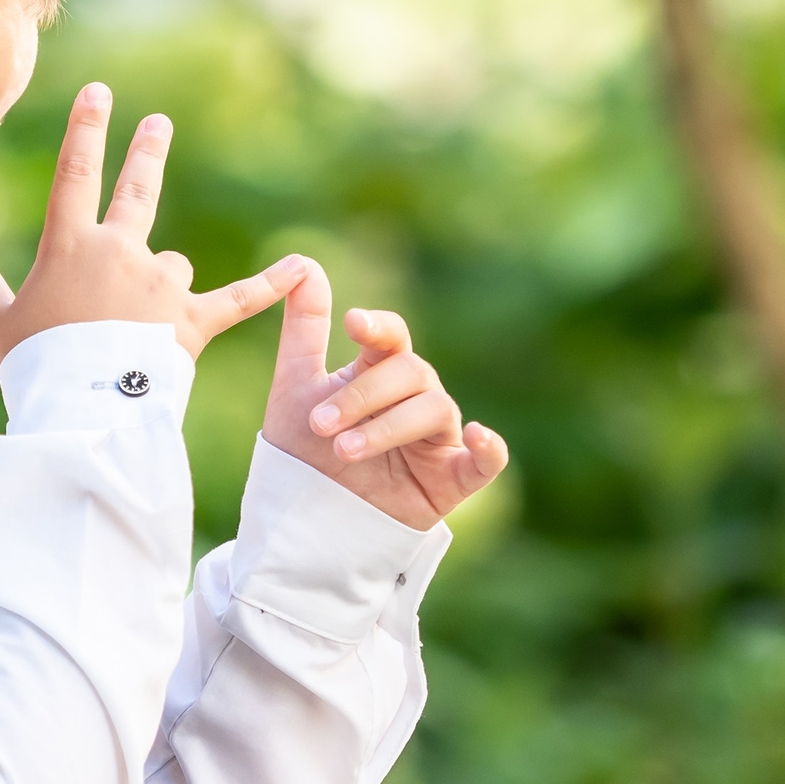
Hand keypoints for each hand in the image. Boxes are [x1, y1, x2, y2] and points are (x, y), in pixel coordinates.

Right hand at [0, 82, 303, 365]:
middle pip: (137, 190)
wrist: (81, 413)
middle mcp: (120, 252)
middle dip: (147, 152)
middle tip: (158, 124)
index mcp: (71, 247)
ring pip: (171, 265)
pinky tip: (302, 270)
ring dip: (162, 281)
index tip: (99, 93)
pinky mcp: (193, 322)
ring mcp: (160, 286)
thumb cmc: (34, 369)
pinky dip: (271, 285)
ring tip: (135, 326)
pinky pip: (239, 298)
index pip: (78, 174)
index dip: (87, 129)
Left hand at [261, 260, 506, 530]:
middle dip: (364, 395)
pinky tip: (478, 436)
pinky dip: (489, 448)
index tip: (354, 324)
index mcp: (381, 373)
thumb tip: (306, 262)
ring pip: (435, 410)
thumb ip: (305, 329)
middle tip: (320, 425)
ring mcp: (437, 439)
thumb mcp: (295, 387)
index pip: (393, 338)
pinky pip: (484, 462)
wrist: (305, 521)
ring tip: (346, 451)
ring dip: (389, 426)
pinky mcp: (452, 480)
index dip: (379, 328)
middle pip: (410, 372)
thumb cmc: (304, 452)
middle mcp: (415, 399)